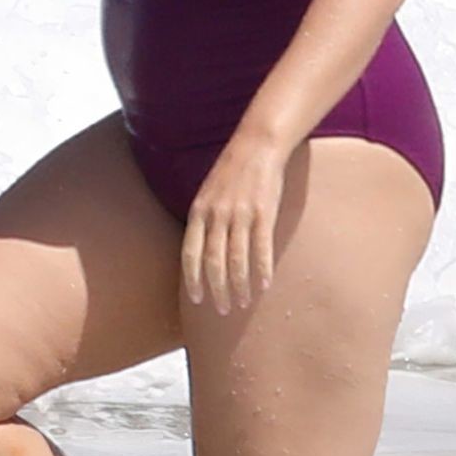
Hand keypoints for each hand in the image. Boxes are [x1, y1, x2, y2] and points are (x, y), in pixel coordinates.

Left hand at [182, 131, 288, 313]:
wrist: (257, 145)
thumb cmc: (232, 171)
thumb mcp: (207, 193)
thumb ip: (203, 220)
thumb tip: (200, 250)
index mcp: (199, 210)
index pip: (190, 253)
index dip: (192, 279)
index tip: (197, 299)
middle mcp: (217, 215)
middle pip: (213, 262)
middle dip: (217, 290)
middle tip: (222, 310)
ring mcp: (240, 214)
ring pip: (237, 260)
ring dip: (240, 286)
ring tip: (244, 302)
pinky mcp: (264, 213)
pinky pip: (261, 248)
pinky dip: (262, 269)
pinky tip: (265, 284)